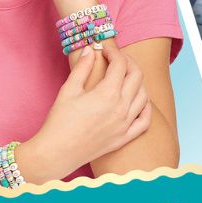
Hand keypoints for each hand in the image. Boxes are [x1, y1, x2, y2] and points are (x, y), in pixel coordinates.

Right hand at [20, 41, 151, 181]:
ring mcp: (125, 125)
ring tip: (126, 76)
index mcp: (107, 94)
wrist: (56, 153)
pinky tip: (139, 101)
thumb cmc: (59, 121)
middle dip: (128, 62)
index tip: (105, 50)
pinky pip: (145, 121)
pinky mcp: (124, 138)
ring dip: (138, 81)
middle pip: (137, 76)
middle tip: (117, 59)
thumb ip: (82, 67)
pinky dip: (146, 108)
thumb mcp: (69, 90)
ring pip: (144, 96)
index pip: (120, 64)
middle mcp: (121, 108)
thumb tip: (91, 49)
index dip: (114, 52)